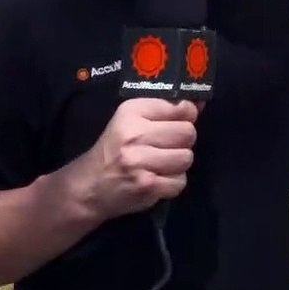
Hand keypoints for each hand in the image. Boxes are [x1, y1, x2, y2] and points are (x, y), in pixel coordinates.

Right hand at [55, 98, 198, 222]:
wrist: (89, 186)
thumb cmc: (114, 149)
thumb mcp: (131, 121)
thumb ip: (165, 111)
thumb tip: (199, 103)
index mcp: (131, 111)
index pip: (180, 107)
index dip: (186, 116)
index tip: (177, 122)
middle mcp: (135, 134)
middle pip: (187, 133)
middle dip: (182, 141)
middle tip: (167, 146)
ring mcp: (141, 161)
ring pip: (186, 158)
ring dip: (178, 163)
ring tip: (161, 164)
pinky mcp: (147, 186)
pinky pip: (180, 181)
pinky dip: (172, 183)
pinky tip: (157, 179)